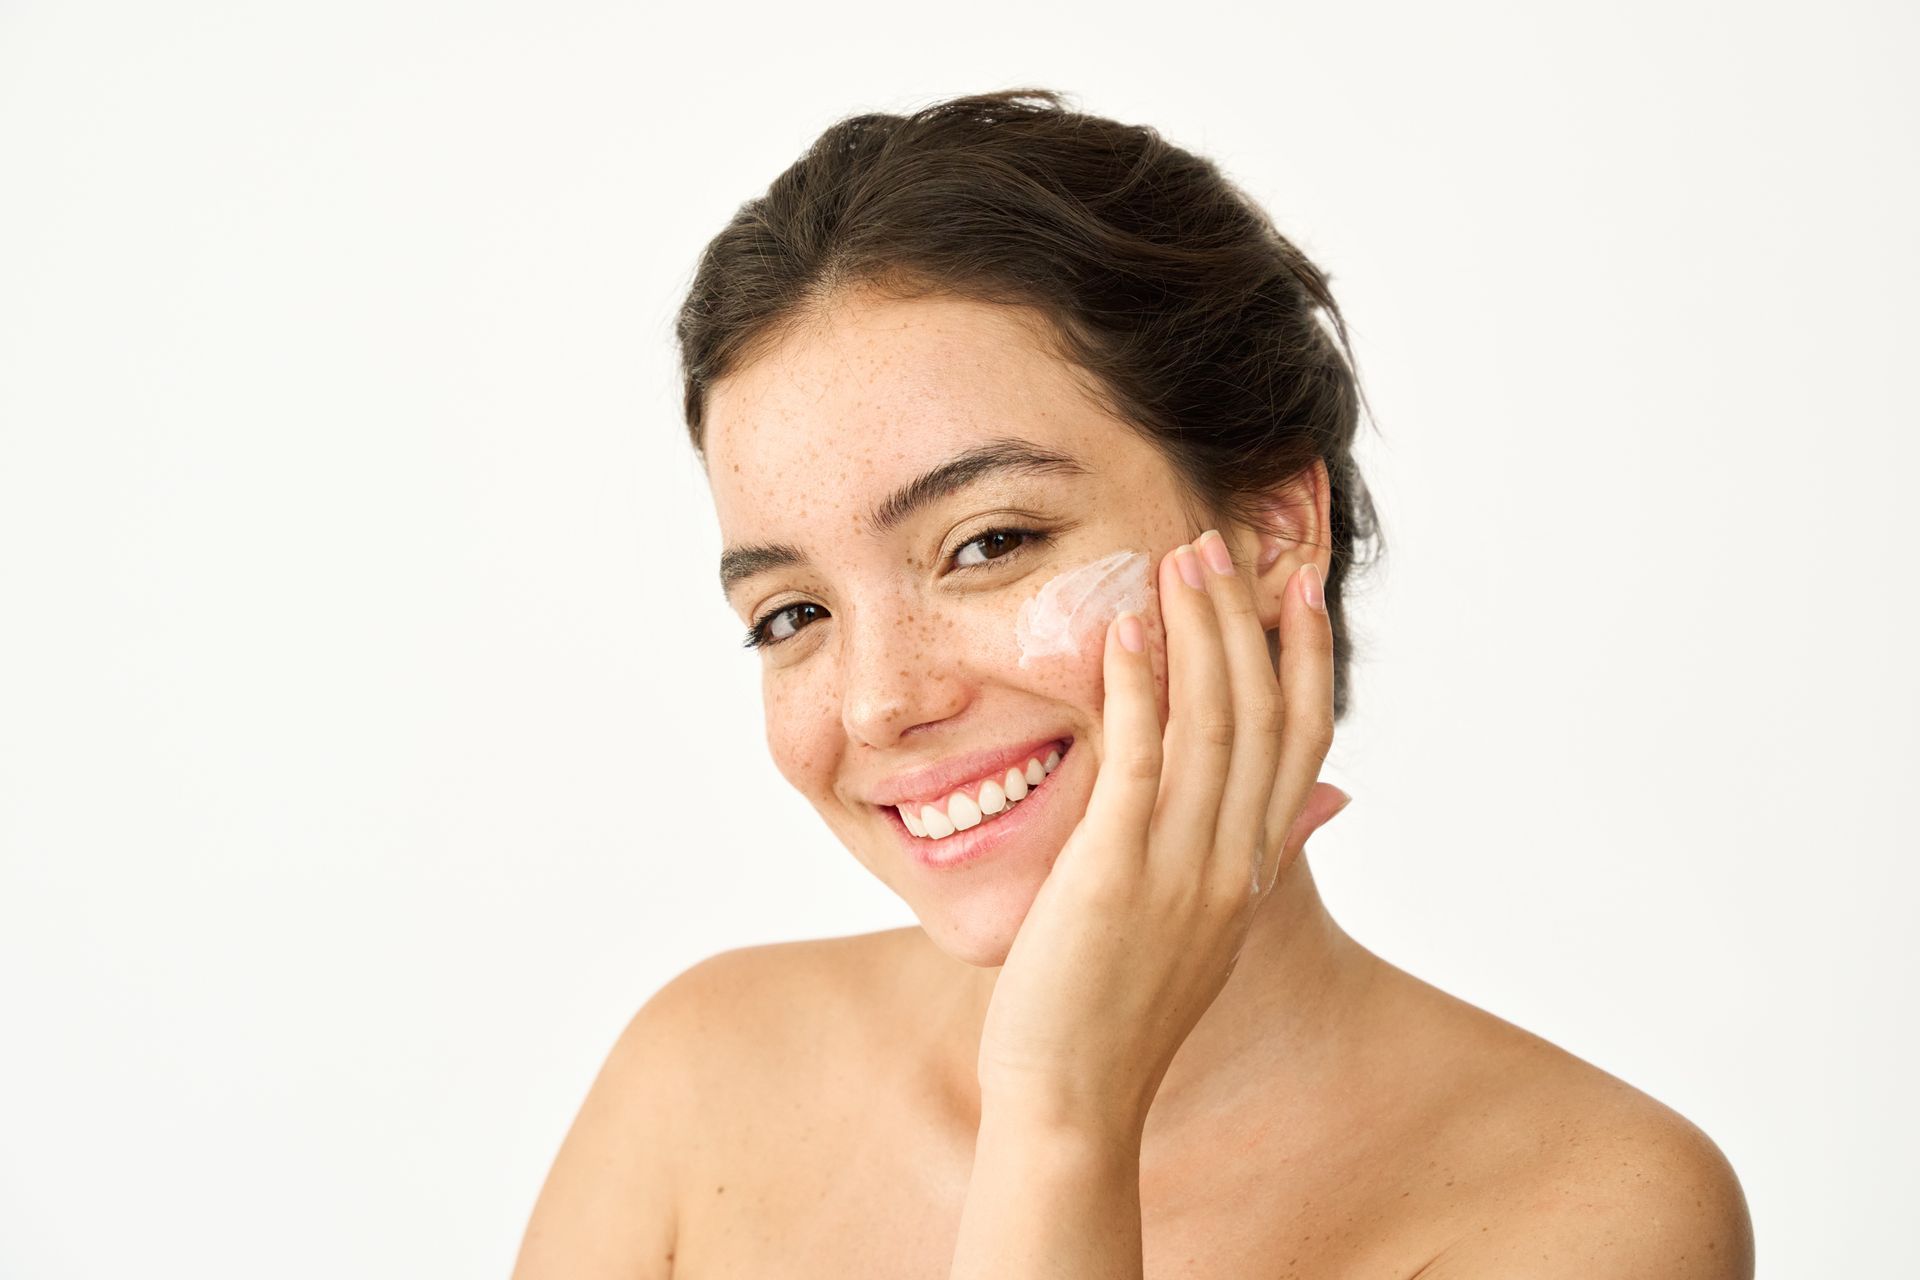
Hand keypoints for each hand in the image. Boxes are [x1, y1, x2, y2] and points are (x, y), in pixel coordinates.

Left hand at [975, 531, 1349, 1137]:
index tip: (1303, 587)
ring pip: (1213, 723)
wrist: (1075, 1099)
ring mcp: (1183, 868)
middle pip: (1265, 714)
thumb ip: (1258, 857)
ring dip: (1201, 633)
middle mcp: (1235, 862)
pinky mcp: (1117, 875)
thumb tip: (1322, 805)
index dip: (1309, 658)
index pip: (1304, 742)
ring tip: (1183, 559)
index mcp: (1254, 871)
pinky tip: (1124, 630)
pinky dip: (1136, 686)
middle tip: (1226, 543)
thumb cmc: (1121, 1012)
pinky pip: (1138, 761)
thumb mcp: (1206, 931)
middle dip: (1250, 620)